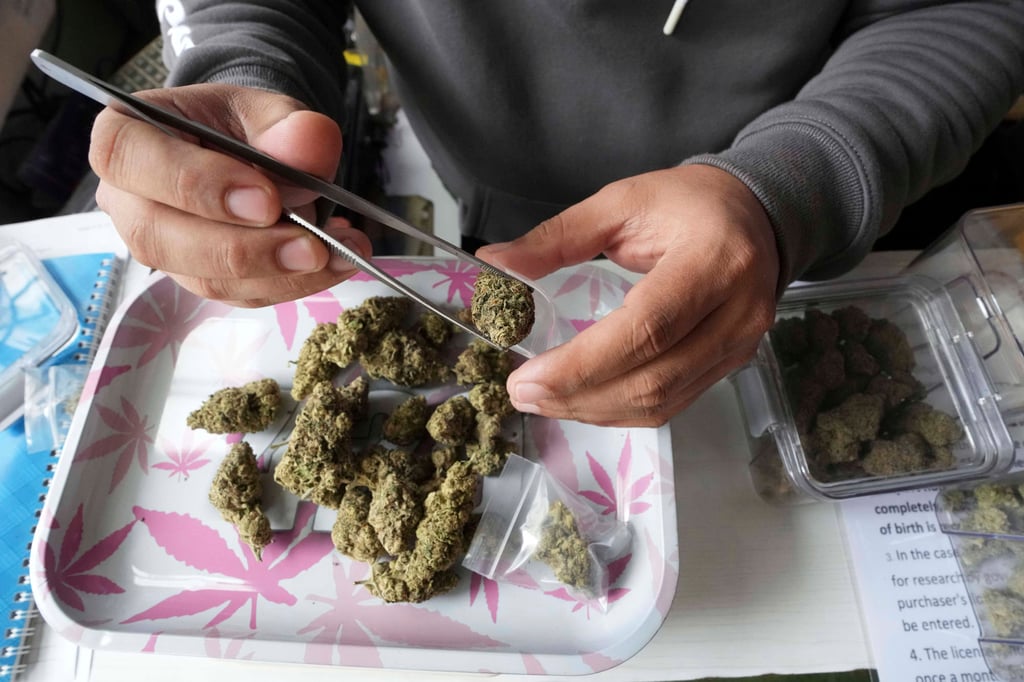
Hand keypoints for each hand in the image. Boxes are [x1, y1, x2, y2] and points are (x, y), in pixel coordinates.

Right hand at [90, 84, 371, 305]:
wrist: (253, 152)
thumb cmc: (242, 125)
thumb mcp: (265, 108)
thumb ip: (285, 123)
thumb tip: (309, 144)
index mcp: (124, 137)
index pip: (130, 160)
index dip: (195, 185)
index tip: (266, 200)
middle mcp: (127, 200)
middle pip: (161, 237)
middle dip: (244, 249)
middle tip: (311, 245)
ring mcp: (161, 248)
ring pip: (203, 279)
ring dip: (278, 275)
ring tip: (337, 254)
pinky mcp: (199, 279)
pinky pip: (240, 295)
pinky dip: (293, 284)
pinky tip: (336, 263)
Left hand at [477, 165, 779, 426]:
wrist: (756, 215)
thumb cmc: (687, 203)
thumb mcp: (621, 203)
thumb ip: (557, 236)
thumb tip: (493, 262)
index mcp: (713, 260)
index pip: (646, 327)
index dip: (582, 363)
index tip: (526, 377)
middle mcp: (736, 312)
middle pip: (653, 378)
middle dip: (578, 395)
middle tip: (521, 394)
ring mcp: (739, 345)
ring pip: (661, 401)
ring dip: (594, 410)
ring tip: (542, 400)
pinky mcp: (731, 366)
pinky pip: (673, 404)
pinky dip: (621, 410)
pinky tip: (582, 401)